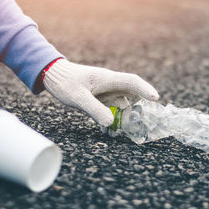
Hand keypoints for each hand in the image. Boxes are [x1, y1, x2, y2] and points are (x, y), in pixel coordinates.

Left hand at [43, 59, 158, 126]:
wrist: (53, 76)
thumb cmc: (65, 82)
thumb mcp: (78, 97)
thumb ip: (94, 109)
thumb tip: (110, 123)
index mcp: (108, 79)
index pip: (132, 81)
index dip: (145, 89)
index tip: (155, 98)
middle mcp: (111, 84)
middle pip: (132, 95)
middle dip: (138, 109)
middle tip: (141, 124)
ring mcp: (107, 91)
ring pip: (123, 104)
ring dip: (124, 118)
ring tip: (119, 132)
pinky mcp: (101, 98)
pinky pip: (112, 109)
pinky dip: (113, 119)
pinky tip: (107, 130)